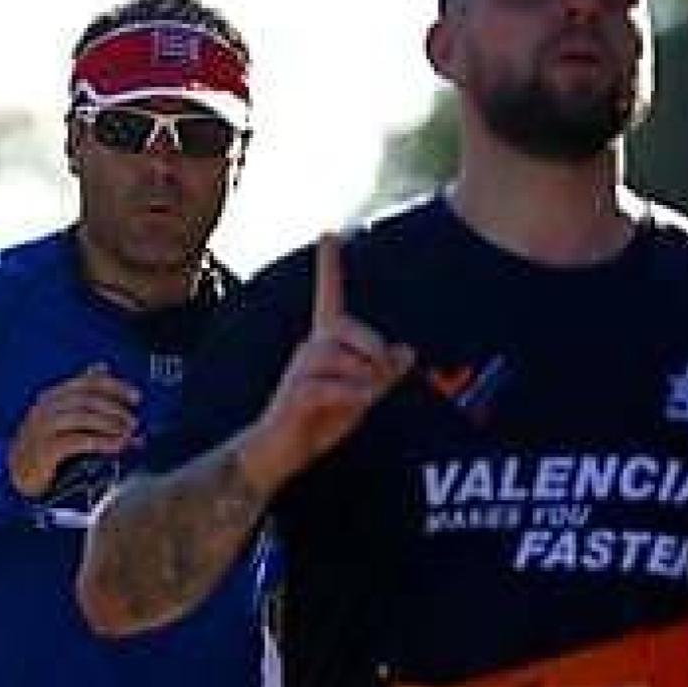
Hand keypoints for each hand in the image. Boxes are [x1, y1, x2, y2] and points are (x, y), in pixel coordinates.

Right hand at [6, 363, 141, 496]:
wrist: (17, 475)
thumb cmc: (44, 444)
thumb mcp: (62, 416)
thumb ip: (81, 393)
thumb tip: (102, 366)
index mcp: (52, 396)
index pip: (87, 382)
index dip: (115, 387)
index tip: (136, 397)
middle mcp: (45, 408)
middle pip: (86, 399)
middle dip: (115, 409)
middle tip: (134, 422)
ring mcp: (42, 429)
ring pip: (82, 417)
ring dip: (110, 424)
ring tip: (128, 434)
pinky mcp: (44, 450)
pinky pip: (77, 441)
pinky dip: (102, 441)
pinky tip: (117, 446)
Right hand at [248, 233, 413, 483]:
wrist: (281, 453)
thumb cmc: (319, 421)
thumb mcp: (361, 396)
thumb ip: (383, 374)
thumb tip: (406, 349)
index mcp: (326, 345)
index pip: (328, 297)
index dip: (329, 266)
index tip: (327, 233)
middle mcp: (309, 350)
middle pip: (343, 325)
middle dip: (372, 346)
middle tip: (385, 377)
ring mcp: (298, 372)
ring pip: (335, 355)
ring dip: (363, 375)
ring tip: (368, 398)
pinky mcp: (293, 396)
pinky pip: (327, 385)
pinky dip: (350, 393)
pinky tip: (359, 404)